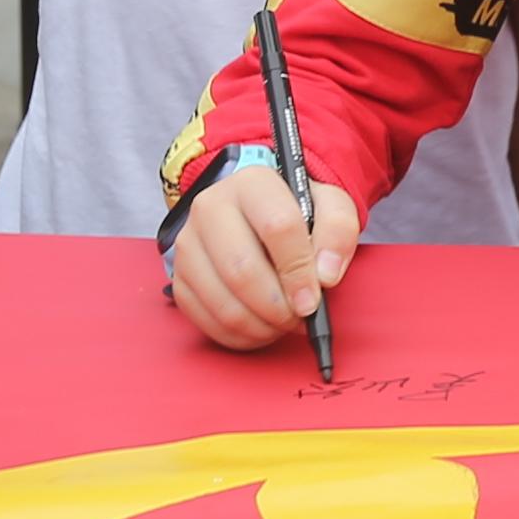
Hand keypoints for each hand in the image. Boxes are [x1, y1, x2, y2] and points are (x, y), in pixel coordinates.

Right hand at [169, 164, 362, 347]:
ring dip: (260, 326)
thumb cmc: (297, 213)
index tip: (313, 300)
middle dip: (277, 306)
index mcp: (252, 183)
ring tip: (282, 322)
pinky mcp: (180, 276)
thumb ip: (338, 232)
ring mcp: (189, 242)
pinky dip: (239, 335)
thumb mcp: (330, 207)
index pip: (277, 227)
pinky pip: (206, 320)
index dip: (298, 271)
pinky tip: (260, 326)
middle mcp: (210, 206)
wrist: (259, 215)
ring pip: (223, 302)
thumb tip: (325, 275)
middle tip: (299, 317)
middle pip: (241, 270)